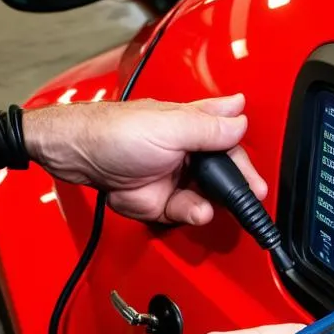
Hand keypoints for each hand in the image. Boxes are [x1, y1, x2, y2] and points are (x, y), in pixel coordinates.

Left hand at [23, 95, 267, 224]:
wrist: (74, 156)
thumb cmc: (111, 131)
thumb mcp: (167, 126)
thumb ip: (207, 127)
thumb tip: (240, 119)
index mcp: (191, 125)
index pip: (229, 141)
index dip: (244, 159)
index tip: (259, 178)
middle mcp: (185, 151)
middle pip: (223, 175)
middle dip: (236, 188)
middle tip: (251, 198)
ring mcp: (173, 178)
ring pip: (206, 197)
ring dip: (211, 204)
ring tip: (208, 206)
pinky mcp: (160, 202)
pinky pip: (184, 213)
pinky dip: (190, 214)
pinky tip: (193, 211)